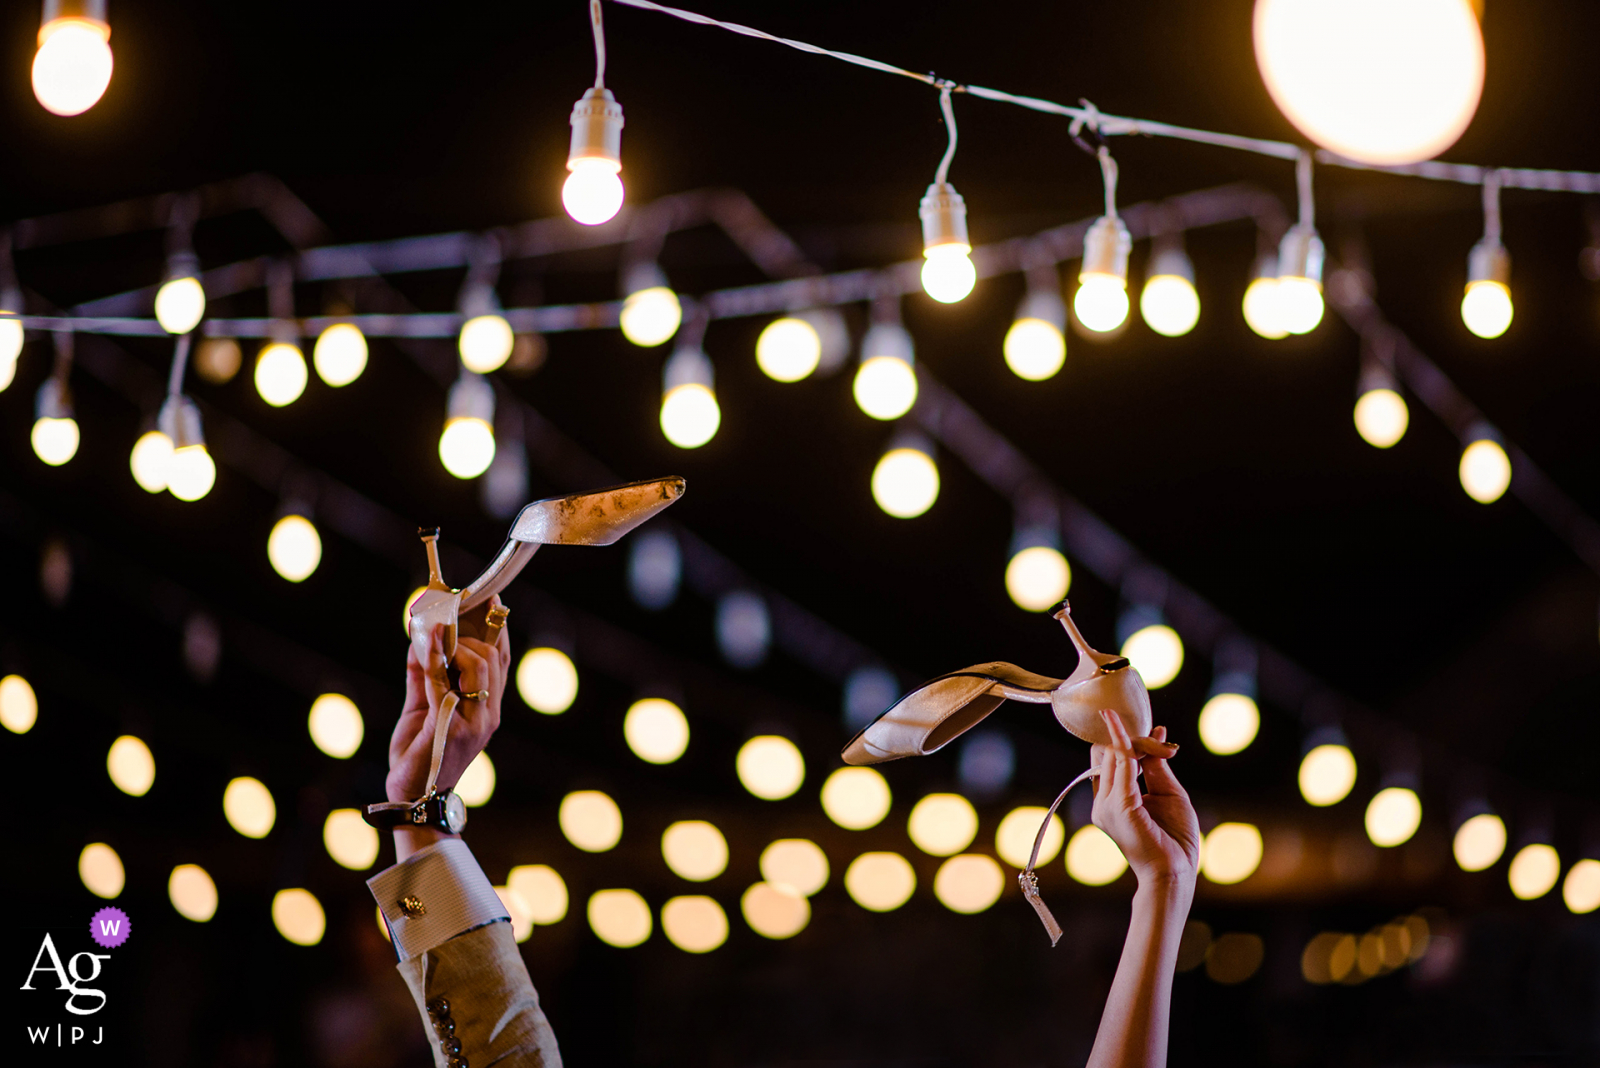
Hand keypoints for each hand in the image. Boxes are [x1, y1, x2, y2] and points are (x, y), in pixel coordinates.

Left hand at [386, 599, 510, 804]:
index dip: (499, 628)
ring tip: (431, 633)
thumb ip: (423, 674)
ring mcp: (477, 721)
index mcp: (486, 707)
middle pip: (494, 657)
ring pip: (480, 664)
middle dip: (471, 629)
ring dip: (454, 642)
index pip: (501, 660)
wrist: (411, 797)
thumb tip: (417, 638)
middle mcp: (489, 713)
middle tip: (445, 614)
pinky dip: (434, 657)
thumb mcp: (421, 706)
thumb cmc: (418, 754)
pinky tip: (422, 643)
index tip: (491, 599)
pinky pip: (446, 681)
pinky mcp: (456, 728)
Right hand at [1089, 710, 1199, 889]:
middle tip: (1160, 737)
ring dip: (1137, 742)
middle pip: (1110, 754)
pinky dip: (1130, 748)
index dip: (1126, 740)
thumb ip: (1155, 765)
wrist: (1175, 871)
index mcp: (1111, 801)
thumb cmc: (1175, 838)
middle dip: (1133, 738)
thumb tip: (1157, 732)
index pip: (1109, 760)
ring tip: (1161, 743)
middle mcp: (1102, 802)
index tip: (1151, 730)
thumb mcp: (1167, 793)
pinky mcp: (1118, 806)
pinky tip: (1142, 740)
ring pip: (1115, 756)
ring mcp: (1106, 805)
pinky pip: (1122, 766)